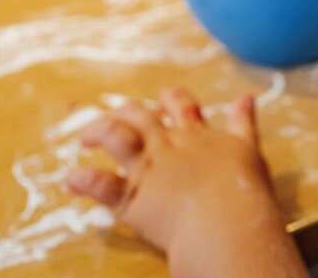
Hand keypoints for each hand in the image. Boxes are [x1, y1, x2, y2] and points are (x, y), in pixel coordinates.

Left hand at [66, 89, 302, 277]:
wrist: (228, 222)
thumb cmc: (242, 189)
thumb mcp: (248, 148)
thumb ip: (243, 122)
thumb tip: (248, 96)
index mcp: (193, 134)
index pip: (177, 103)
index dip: (169, 99)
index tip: (162, 101)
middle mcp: (166, 145)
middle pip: (138, 113)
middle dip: (123, 111)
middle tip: (113, 117)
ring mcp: (147, 169)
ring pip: (114, 136)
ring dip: (96, 132)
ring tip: (83, 139)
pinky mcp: (133, 197)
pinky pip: (102, 185)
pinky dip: (84, 180)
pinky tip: (70, 179)